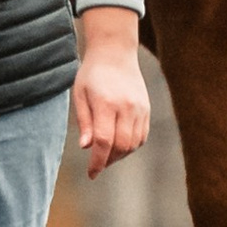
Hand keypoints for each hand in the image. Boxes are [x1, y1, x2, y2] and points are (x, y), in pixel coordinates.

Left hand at [71, 5, 150, 179]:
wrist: (115, 52)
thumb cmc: (92, 74)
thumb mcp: (80, 94)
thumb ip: (84, 121)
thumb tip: (86, 148)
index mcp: (106, 103)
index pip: (103, 141)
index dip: (97, 161)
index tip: (91, 174)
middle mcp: (126, 107)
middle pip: (121, 146)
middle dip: (108, 160)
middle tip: (97, 165)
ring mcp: (139, 108)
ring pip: (133, 144)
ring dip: (120, 155)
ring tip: (106, 155)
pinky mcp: (146, 109)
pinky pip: (141, 136)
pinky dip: (131, 146)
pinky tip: (119, 145)